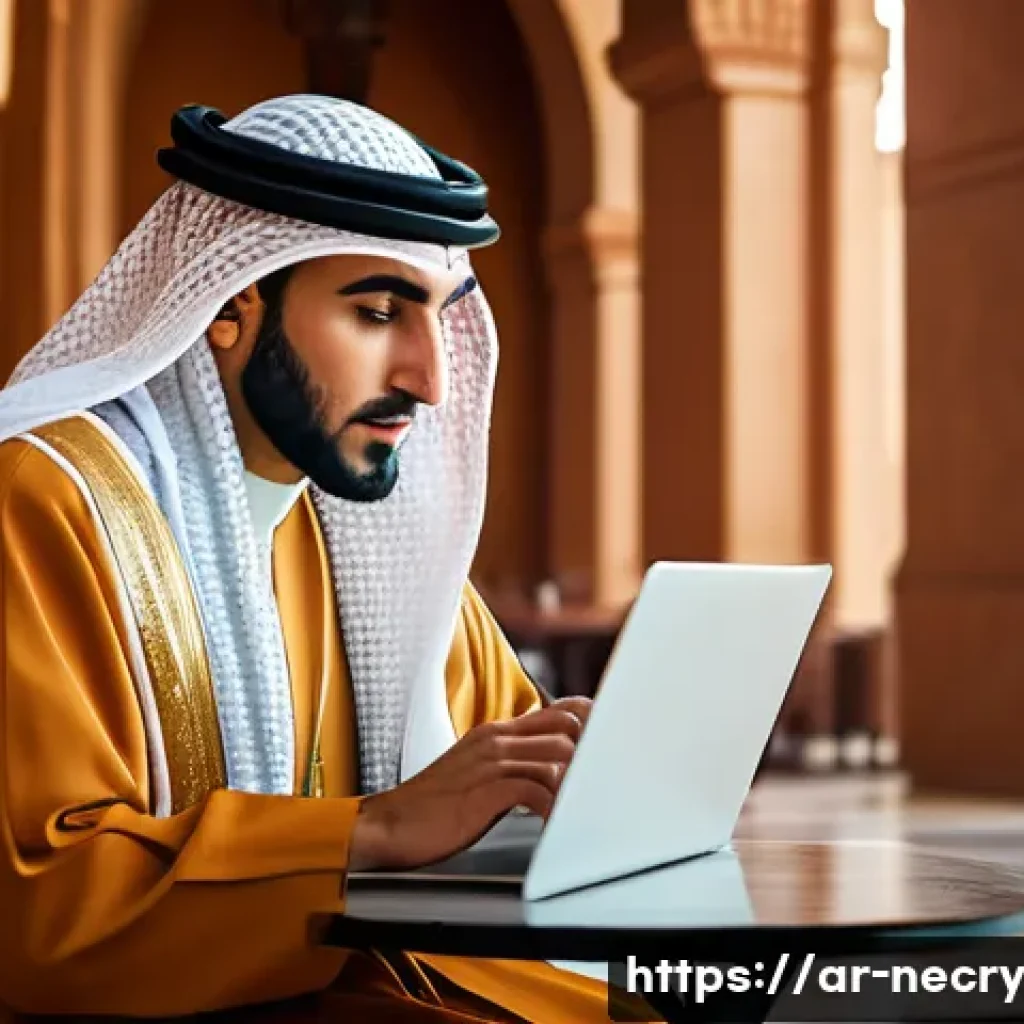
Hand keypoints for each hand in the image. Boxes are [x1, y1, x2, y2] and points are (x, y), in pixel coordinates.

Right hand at [349, 697, 591, 871]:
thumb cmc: (434, 806)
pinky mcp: (484, 790)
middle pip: (568, 727)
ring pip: (557, 757)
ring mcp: (490, 762)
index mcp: (496, 732)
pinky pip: (535, 791)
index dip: (592, 723)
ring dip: (578, 783)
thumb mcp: (475, 771)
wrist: (389, 825)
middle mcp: (496, 739)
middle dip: (594, 754)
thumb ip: (510, 763)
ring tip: (589, 806)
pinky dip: (555, 810)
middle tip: (607, 782)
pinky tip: (558, 825)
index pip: (559, 710)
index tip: (612, 745)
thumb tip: (550, 773)